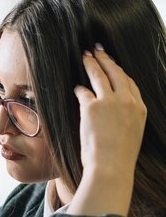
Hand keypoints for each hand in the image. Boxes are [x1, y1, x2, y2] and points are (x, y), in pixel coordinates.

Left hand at [67, 44, 146, 216]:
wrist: (111, 167)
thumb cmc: (118, 157)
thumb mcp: (130, 134)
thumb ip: (124, 119)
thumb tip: (111, 113)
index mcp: (140, 109)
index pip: (130, 83)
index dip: (120, 72)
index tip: (114, 66)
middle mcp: (128, 101)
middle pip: (116, 73)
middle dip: (106, 59)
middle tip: (98, 50)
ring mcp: (110, 102)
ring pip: (100, 75)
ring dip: (91, 63)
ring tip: (85, 56)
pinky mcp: (92, 106)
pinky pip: (83, 91)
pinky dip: (79, 89)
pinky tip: (76, 87)